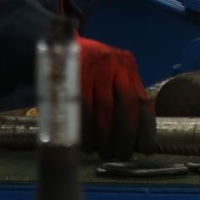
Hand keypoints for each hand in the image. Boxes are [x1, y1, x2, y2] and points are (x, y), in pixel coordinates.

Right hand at [77, 37, 152, 159]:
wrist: (54, 43)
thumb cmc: (84, 67)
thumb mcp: (106, 74)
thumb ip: (119, 96)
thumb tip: (132, 137)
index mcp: (127, 66)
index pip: (142, 100)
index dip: (146, 127)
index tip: (145, 148)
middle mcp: (115, 64)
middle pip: (127, 105)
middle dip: (125, 135)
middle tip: (121, 155)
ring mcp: (95, 68)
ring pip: (104, 110)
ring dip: (104, 136)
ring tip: (102, 152)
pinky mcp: (75, 74)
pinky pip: (82, 108)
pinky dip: (85, 129)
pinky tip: (86, 142)